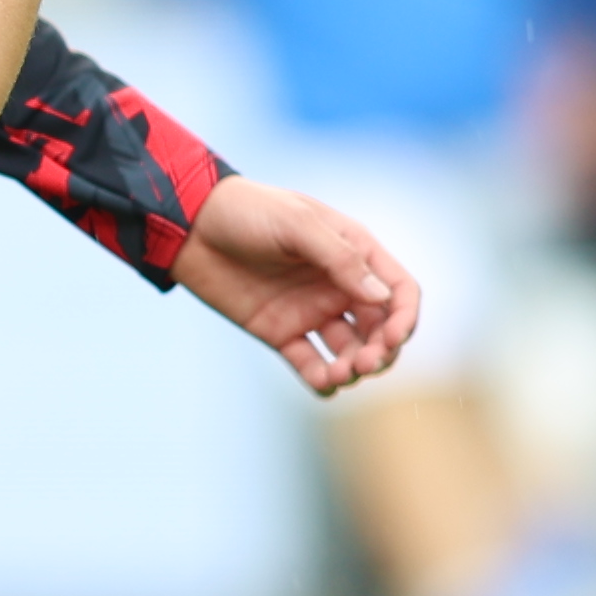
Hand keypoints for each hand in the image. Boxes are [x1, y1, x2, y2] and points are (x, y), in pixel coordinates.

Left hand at [171, 177, 422, 395]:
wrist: (190, 226)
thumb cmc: (247, 211)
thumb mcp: (297, 224)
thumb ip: (340, 259)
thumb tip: (382, 298)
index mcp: (354, 252)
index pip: (398, 291)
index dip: (404, 317)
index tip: (393, 338)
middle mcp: (338, 285)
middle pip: (380, 328)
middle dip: (382, 351)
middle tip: (364, 363)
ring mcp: (311, 311)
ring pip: (350, 351)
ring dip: (354, 368)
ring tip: (340, 374)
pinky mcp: (281, 333)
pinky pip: (310, 363)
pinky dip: (323, 380)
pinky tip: (323, 384)